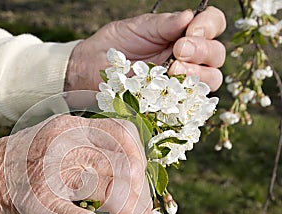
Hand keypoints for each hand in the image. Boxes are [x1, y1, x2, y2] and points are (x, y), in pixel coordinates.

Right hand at [0, 115, 164, 213]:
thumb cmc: (17, 172)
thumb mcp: (55, 151)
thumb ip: (89, 160)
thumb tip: (130, 187)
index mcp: (71, 127)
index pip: (124, 136)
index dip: (143, 165)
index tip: (147, 191)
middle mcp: (64, 142)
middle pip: (124, 166)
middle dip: (145, 200)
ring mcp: (52, 171)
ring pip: (112, 190)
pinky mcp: (40, 204)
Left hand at [65, 6, 225, 91]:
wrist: (88, 71)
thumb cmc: (112, 47)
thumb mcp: (136, 28)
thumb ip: (162, 25)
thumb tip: (189, 16)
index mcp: (181, 35)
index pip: (211, 26)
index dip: (209, 27)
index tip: (191, 31)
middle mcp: (186, 59)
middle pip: (216, 55)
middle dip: (202, 51)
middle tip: (178, 50)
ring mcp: (179, 83)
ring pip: (210, 80)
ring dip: (198, 74)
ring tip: (174, 71)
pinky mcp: (169, 104)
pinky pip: (190, 105)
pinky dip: (187, 99)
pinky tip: (172, 93)